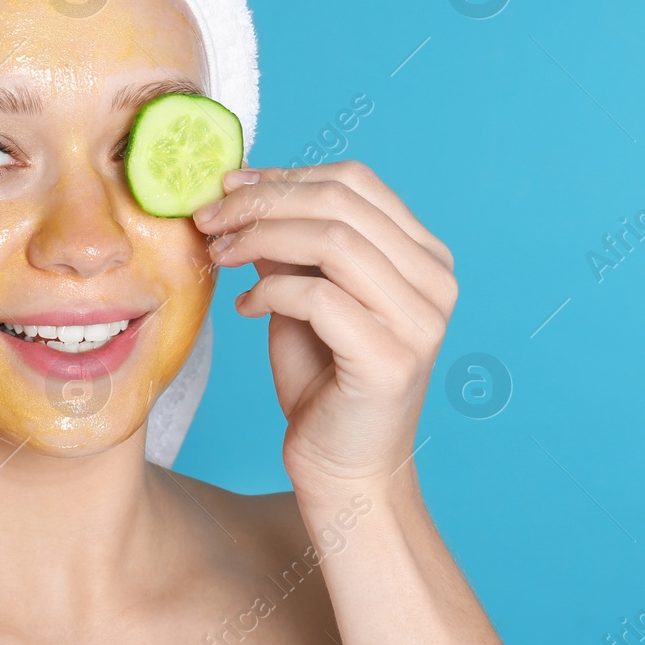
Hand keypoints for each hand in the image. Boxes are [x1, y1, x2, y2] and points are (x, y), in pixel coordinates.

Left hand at [193, 160, 457, 504]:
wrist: (345, 470)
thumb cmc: (325, 382)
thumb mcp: (307, 296)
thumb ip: (294, 245)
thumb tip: (246, 188)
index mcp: (424, 256)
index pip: (356, 182)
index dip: (286, 174)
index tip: (229, 185)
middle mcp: (435, 282)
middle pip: (341, 202)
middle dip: (263, 201)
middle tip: (209, 218)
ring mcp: (421, 321)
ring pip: (332, 241)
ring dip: (259, 238)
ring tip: (220, 255)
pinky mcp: (391, 359)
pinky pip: (318, 297)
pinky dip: (269, 292)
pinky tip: (245, 308)